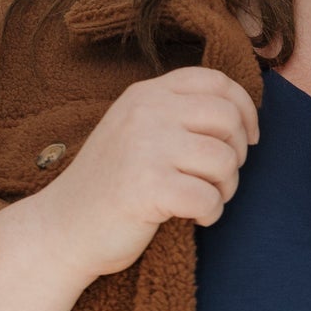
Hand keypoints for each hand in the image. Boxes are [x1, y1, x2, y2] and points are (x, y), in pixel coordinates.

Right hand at [36, 66, 261, 278]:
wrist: (62, 228)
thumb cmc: (111, 184)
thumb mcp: (137, 131)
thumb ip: (177, 114)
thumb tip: (242, 115)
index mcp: (146, 94)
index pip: (216, 81)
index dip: (245, 109)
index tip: (248, 139)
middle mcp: (145, 112)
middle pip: (227, 119)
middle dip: (237, 154)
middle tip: (219, 178)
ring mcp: (145, 147)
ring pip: (223, 160)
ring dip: (225, 188)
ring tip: (202, 198)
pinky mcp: (148, 188)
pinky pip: (209, 198)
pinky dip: (210, 214)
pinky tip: (192, 218)